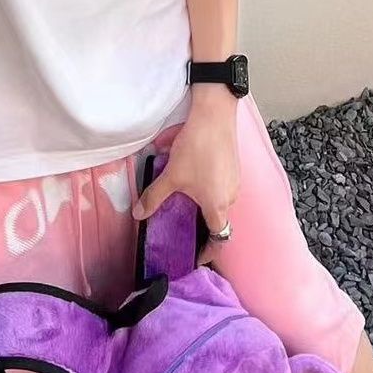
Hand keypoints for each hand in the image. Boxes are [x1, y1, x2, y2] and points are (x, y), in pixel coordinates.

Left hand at [133, 85, 239, 261]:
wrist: (215, 116)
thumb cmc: (196, 149)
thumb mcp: (171, 176)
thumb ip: (154, 198)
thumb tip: (138, 214)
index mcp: (217, 207)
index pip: (219, 240)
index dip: (208, 252)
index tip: (196, 256)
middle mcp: (230, 198)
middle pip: (218, 221)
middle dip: (201, 227)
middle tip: (182, 227)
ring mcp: (234, 183)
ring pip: (218, 203)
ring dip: (203, 206)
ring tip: (183, 202)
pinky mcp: (233, 168)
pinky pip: (221, 188)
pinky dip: (208, 191)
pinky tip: (192, 180)